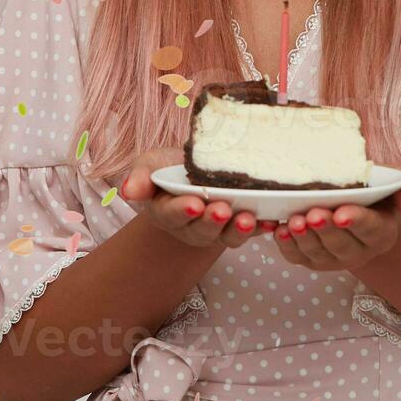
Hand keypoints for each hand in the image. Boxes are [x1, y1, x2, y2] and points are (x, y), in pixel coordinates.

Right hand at [119, 147, 261, 249]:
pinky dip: (262, 228)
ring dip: (238, 229)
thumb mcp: (151, 164)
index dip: (183, 211)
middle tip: (221, 210)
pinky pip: (252, 231)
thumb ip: (141, 177)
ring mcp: (218, 228)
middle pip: (202, 230)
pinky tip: (272, 221)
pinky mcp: (240, 225)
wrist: (195, 169)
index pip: (173, 214)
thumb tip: (128, 190)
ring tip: (248, 218)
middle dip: (212, 222)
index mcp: (168, 212)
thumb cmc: (170, 168)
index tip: (193, 204)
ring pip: (227, 236)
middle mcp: (192, 226)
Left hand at [272, 181, 400, 271]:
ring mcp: (334, 258)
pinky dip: (287, 246)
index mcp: (381, 232)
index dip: (356, 221)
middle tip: (313, 215)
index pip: (370, 228)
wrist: (357, 207)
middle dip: (325, 230)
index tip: (342, 213)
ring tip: (293, 221)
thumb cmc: (375, 192)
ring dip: (304, 238)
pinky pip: (298, 258)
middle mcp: (359, 251)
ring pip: (318, 254)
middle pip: (341, 244)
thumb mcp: (394, 184)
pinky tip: (279, 231)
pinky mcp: (312, 260)